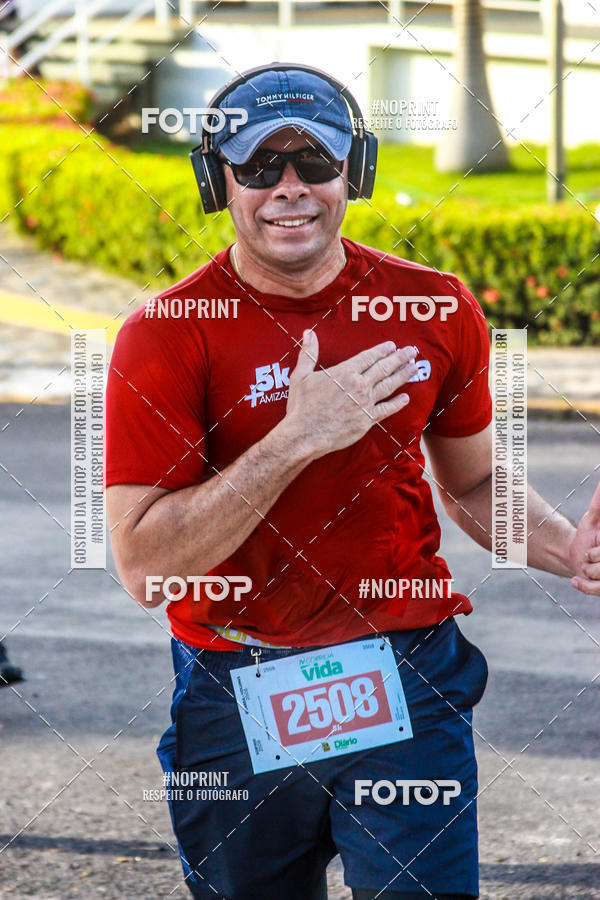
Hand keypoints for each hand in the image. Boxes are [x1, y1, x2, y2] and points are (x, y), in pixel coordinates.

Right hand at [282, 329, 417, 458]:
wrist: (306, 434)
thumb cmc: (302, 406)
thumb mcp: (301, 375)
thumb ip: (309, 353)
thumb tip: (309, 333)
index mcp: (345, 372)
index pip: (369, 357)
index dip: (382, 350)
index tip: (392, 345)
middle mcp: (359, 385)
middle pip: (384, 368)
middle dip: (399, 358)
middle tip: (412, 351)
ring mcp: (365, 403)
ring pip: (389, 386)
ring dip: (403, 376)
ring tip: (414, 368)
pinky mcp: (367, 420)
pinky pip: (386, 410)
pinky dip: (397, 404)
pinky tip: (406, 398)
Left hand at [568, 482, 599, 594]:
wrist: (577, 556)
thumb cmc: (590, 535)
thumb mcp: (594, 518)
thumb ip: (599, 502)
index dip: (596, 551)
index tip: (593, 547)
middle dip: (591, 560)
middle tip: (590, 556)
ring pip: (598, 576)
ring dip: (586, 571)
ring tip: (587, 566)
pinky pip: (595, 589)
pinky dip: (583, 585)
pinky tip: (578, 579)